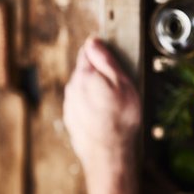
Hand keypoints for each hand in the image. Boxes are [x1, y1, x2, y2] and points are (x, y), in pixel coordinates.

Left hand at [63, 37, 140, 170]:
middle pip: (85, 70)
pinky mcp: (71, 118)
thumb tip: (93, 41)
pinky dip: (92, 105)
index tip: (113, 59)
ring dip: (95, 90)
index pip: (88, 51)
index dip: (101, 52)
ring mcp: (70, 104)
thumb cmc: (120, 117)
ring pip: (83, 88)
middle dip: (99, 73)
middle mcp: (72, 87)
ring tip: (114, 104)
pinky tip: (105, 115)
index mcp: (85, 74)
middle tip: (119, 85)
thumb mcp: (122, 83)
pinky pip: (82, 104)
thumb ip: (106, 60)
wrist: (108, 152)